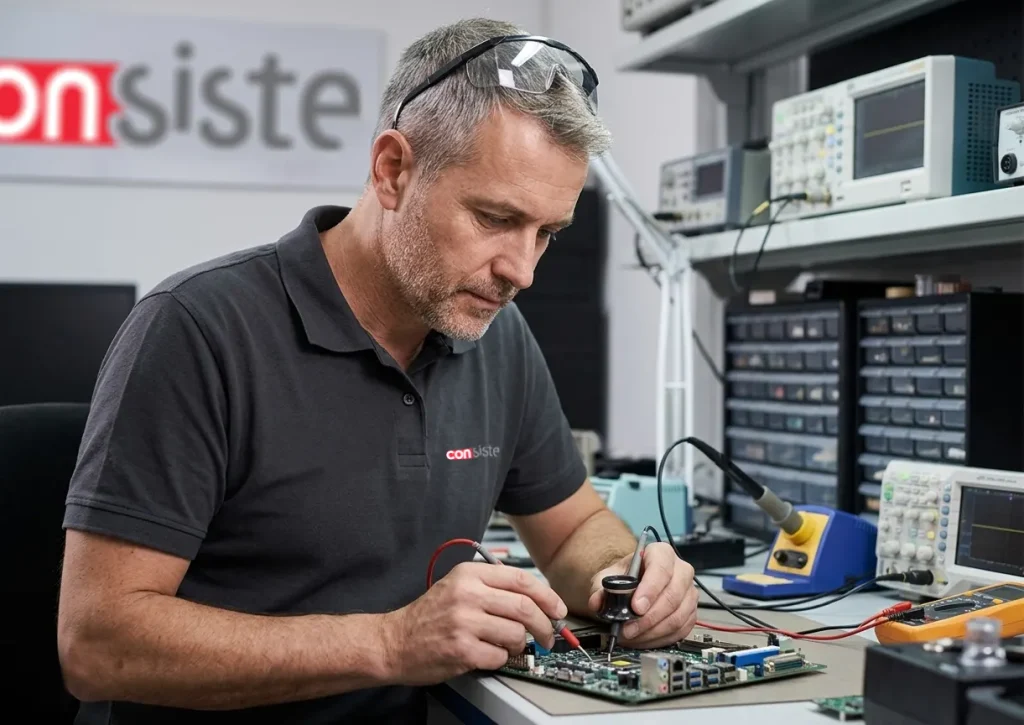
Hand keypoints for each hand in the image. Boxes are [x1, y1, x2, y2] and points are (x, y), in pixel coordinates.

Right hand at [379, 562, 567, 684]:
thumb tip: (537, 599)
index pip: (520, 579)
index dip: (546, 595)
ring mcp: (464, 622)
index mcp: (469, 574)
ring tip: (506, 645)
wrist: (394, 641)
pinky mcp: (462, 650)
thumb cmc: (429, 616)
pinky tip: (486, 654)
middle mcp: (467, 594)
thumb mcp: (458, 586)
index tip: (557, 609)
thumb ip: (492, 587)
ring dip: (518, 644)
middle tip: (548, 636)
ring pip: (516, 633)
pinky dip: (500, 658)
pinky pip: (500, 656)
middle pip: (524, 607)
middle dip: (544, 625)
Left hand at [587, 542, 697, 648]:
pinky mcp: (690, 612)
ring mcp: (688, 592)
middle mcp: (681, 570)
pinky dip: (660, 638)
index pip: (661, 568)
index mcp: (661, 553)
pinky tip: (643, 639)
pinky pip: (681, 629)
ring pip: (678, 616)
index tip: (635, 607)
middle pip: (672, 596)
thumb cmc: (625, 577)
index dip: (650, 589)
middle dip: (648, 617)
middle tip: (628, 629)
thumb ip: (600, 589)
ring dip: (652, 631)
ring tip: (631, 636)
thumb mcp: (608, 577)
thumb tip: (597, 603)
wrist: (634, 584)